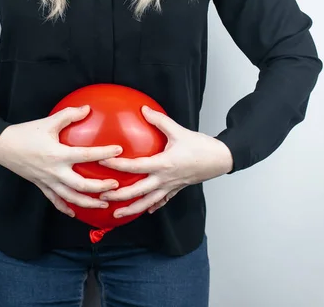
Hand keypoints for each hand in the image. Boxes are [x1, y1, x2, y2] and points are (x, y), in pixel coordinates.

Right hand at [0, 105, 121, 216]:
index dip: (105, 153)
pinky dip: (65, 208)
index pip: (87, 155)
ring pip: (71, 198)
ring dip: (88, 203)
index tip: (118, 150)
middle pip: (82, 185)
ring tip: (103, 204)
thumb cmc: (25, 133)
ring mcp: (48, 181)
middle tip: (116, 186)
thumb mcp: (48, 122)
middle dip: (101, 188)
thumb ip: (69, 115)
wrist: (2, 146)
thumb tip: (87, 108)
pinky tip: (75, 213)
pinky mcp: (41, 185)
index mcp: (58, 154)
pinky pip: (55, 200)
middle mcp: (54, 171)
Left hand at [98, 106, 232, 217]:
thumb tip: (143, 109)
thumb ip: (159, 120)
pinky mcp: (177, 189)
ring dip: (131, 209)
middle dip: (119, 196)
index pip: (135, 166)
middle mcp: (165, 179)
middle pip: (137, 191)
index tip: (103, 162)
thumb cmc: (202, 146)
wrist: (221, 159)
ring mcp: (171, 186)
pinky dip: (152, 206)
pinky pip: (162, 201)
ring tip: (117, 213)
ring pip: (147, 202)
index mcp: (163, 164)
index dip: (117, 165)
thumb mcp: (179, 131)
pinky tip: (145, 210)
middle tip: (102, 196)